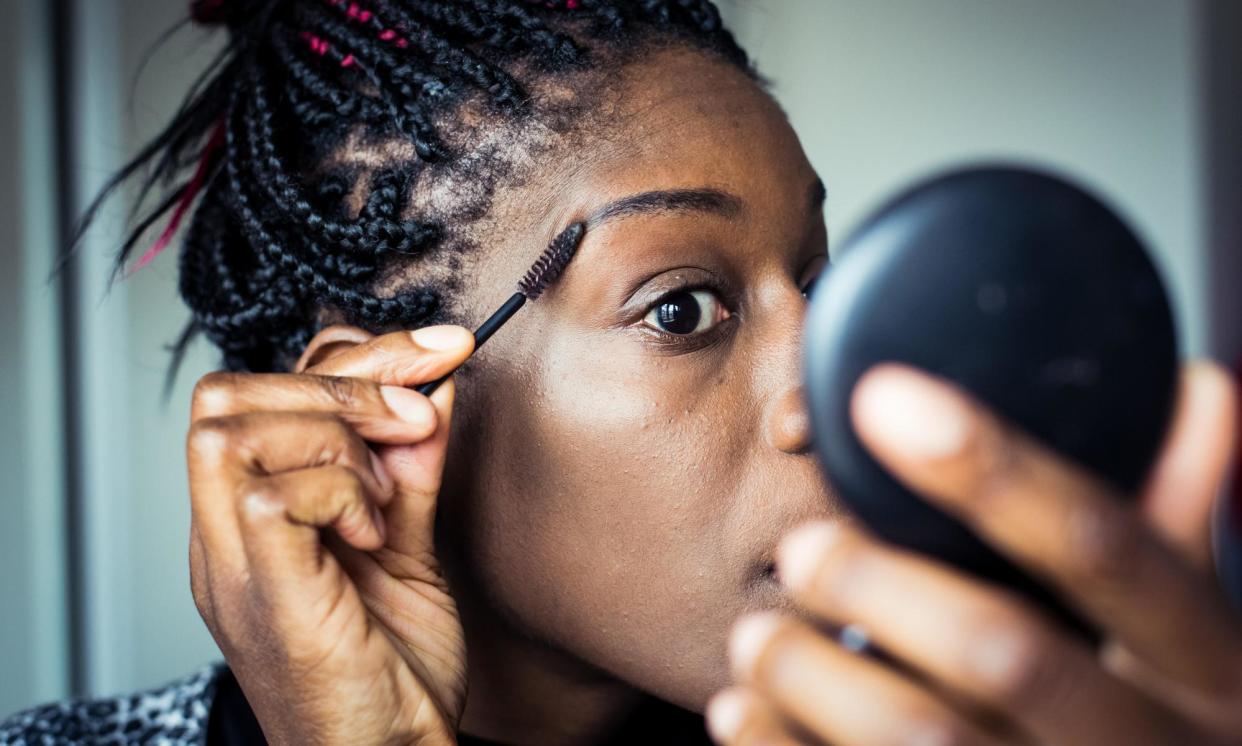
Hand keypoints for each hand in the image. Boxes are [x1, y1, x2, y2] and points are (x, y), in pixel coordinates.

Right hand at [187, 326, 473, 745]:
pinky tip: (374, 530)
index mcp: (251, 521)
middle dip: (339, 378)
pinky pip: (269, 491)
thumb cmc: (394, 674)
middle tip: (420, 412)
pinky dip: (337, 488)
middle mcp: (224, 537)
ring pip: (231, 426)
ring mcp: (231, 565)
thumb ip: (414, 470)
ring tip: (390, 488)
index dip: (351, 358)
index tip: (442, 352)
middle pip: (226, 394)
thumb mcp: (410, 549)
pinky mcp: (261, 592)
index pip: (262, 392)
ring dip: (334, 432)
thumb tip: (438, 382)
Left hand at [709, 361, 1241, 744]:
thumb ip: (1165, 528)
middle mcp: (1150, 742)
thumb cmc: (1161, 720)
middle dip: (880, 584)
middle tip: (802, 548)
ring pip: (924, 740)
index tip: (882, 400)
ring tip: (757, 637)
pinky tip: (744, 712)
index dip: (995, 468)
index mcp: (1207, 667)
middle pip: (1006, 649)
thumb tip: (1200, 390)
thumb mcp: (1190, 638)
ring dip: (815, 677)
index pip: (1104, 546)